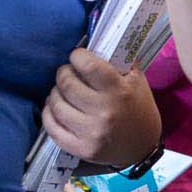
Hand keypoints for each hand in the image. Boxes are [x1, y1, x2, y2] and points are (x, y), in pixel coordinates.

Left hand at [41, 48, 162, 169]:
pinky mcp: (80, 148)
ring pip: (56, 104)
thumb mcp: (136, 80)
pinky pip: (52, 127)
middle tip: (68, 73)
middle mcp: (104, 112)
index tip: (78, 57)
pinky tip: (56, 107)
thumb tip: (95, 42)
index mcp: (119, 91)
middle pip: (67, 84)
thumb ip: (118, 61)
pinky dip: (49, 113)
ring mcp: (90, 133)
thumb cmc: (138, 108)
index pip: (87, 65)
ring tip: (62, 91)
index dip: (78, 56)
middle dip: (64, 73)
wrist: (142, 146)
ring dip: (55, 93)